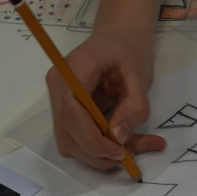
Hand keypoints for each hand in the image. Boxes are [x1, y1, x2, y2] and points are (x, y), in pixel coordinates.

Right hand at [46, 30, 164, 169]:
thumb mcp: (139, 78)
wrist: (117, 39)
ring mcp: (57, 100)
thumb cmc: (128, 53)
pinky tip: (119, 145)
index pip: (71, 114)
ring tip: (129, 150)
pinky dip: (97, 150)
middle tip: (129, 156)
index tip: (120, 152)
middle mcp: (58, 86)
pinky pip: (75, 140)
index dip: (93, 140)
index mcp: (73, 70)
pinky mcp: (64, 113)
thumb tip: (119, 138)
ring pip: (69, 143)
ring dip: (98, 156)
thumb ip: (132, 108)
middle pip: (67, 133)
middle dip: (98, 153)